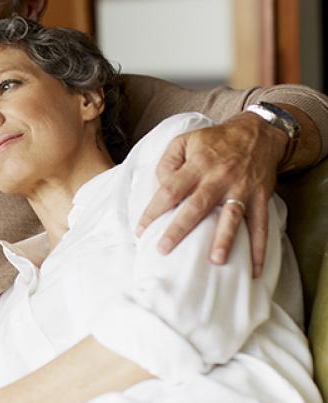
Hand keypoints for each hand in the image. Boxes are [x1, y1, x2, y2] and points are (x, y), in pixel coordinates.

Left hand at [135, 112, 285, 276]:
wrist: (258, 133)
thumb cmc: (214, 140)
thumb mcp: (185, 141)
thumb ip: (168, 162)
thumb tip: (161, 186)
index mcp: (197, 165)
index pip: (170, 190)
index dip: (153, 210)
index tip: (140, 230)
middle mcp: (219, 178)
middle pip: (197, 206)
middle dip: (179, 229)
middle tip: (163, 249)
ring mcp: (242, 189)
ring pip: (231, 217)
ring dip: (224, 239)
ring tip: (215, 260)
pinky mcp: (261, 198)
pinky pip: (261, 225)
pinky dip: (260, 248)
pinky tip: (255, 270)